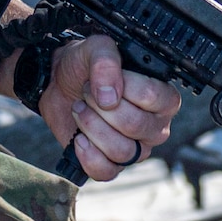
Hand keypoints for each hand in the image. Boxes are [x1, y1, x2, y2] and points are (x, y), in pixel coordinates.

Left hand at [39, 35, 180, 181]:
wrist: (59, 84)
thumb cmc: (85, 66)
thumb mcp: (95, 48)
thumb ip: (106, 62)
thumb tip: (110, 96)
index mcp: (162, 97)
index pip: (153, 97)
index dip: (124, 87)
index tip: (103, 79)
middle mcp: (154, 126)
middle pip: (136, 125)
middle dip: (102, 108)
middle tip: (87, 94)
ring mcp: (136, 148)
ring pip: (122, 151)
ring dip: (93, 128)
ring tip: (80, 110)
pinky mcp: (112, 164)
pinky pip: (107, 172)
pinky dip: (88, 156)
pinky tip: (79, 138)